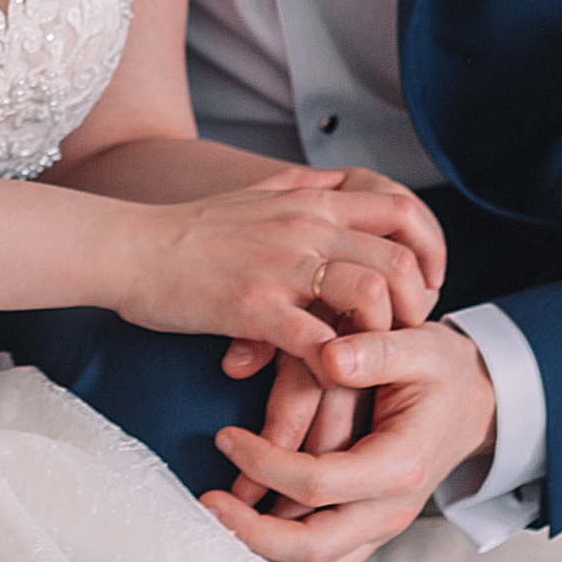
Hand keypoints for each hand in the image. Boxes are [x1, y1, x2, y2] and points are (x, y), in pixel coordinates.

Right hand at [120, 169, 441, 375]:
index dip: (431, 247)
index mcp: (310, 201)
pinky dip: (337, 365)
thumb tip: (339, 181)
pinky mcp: (253, 308)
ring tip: (374, 359)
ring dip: (384, 335)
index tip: (429, 282)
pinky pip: (316, 340)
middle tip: (409, 333)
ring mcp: (280, 268)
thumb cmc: (189, 228)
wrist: (130, 247)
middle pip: (400, 258)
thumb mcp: (254, 192)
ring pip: (370, 295)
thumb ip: (301, 186)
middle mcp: (305, 228)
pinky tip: (334, 380)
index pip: (401, 207)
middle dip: (419, 303)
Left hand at [202, 321, 498, 561]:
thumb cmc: (441, 372)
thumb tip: (330, 355)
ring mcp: (380, 529)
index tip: (226, 437)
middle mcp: (391, 510)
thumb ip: (377, 350)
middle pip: (313, 548)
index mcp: (401, 465)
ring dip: (262, 561)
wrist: (474, 405)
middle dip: (251, 533)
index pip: (320, 483)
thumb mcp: (420, 345)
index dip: (265, 465)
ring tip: (214, 528)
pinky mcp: (367, 533)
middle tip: (204, 503)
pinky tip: (244, 545)